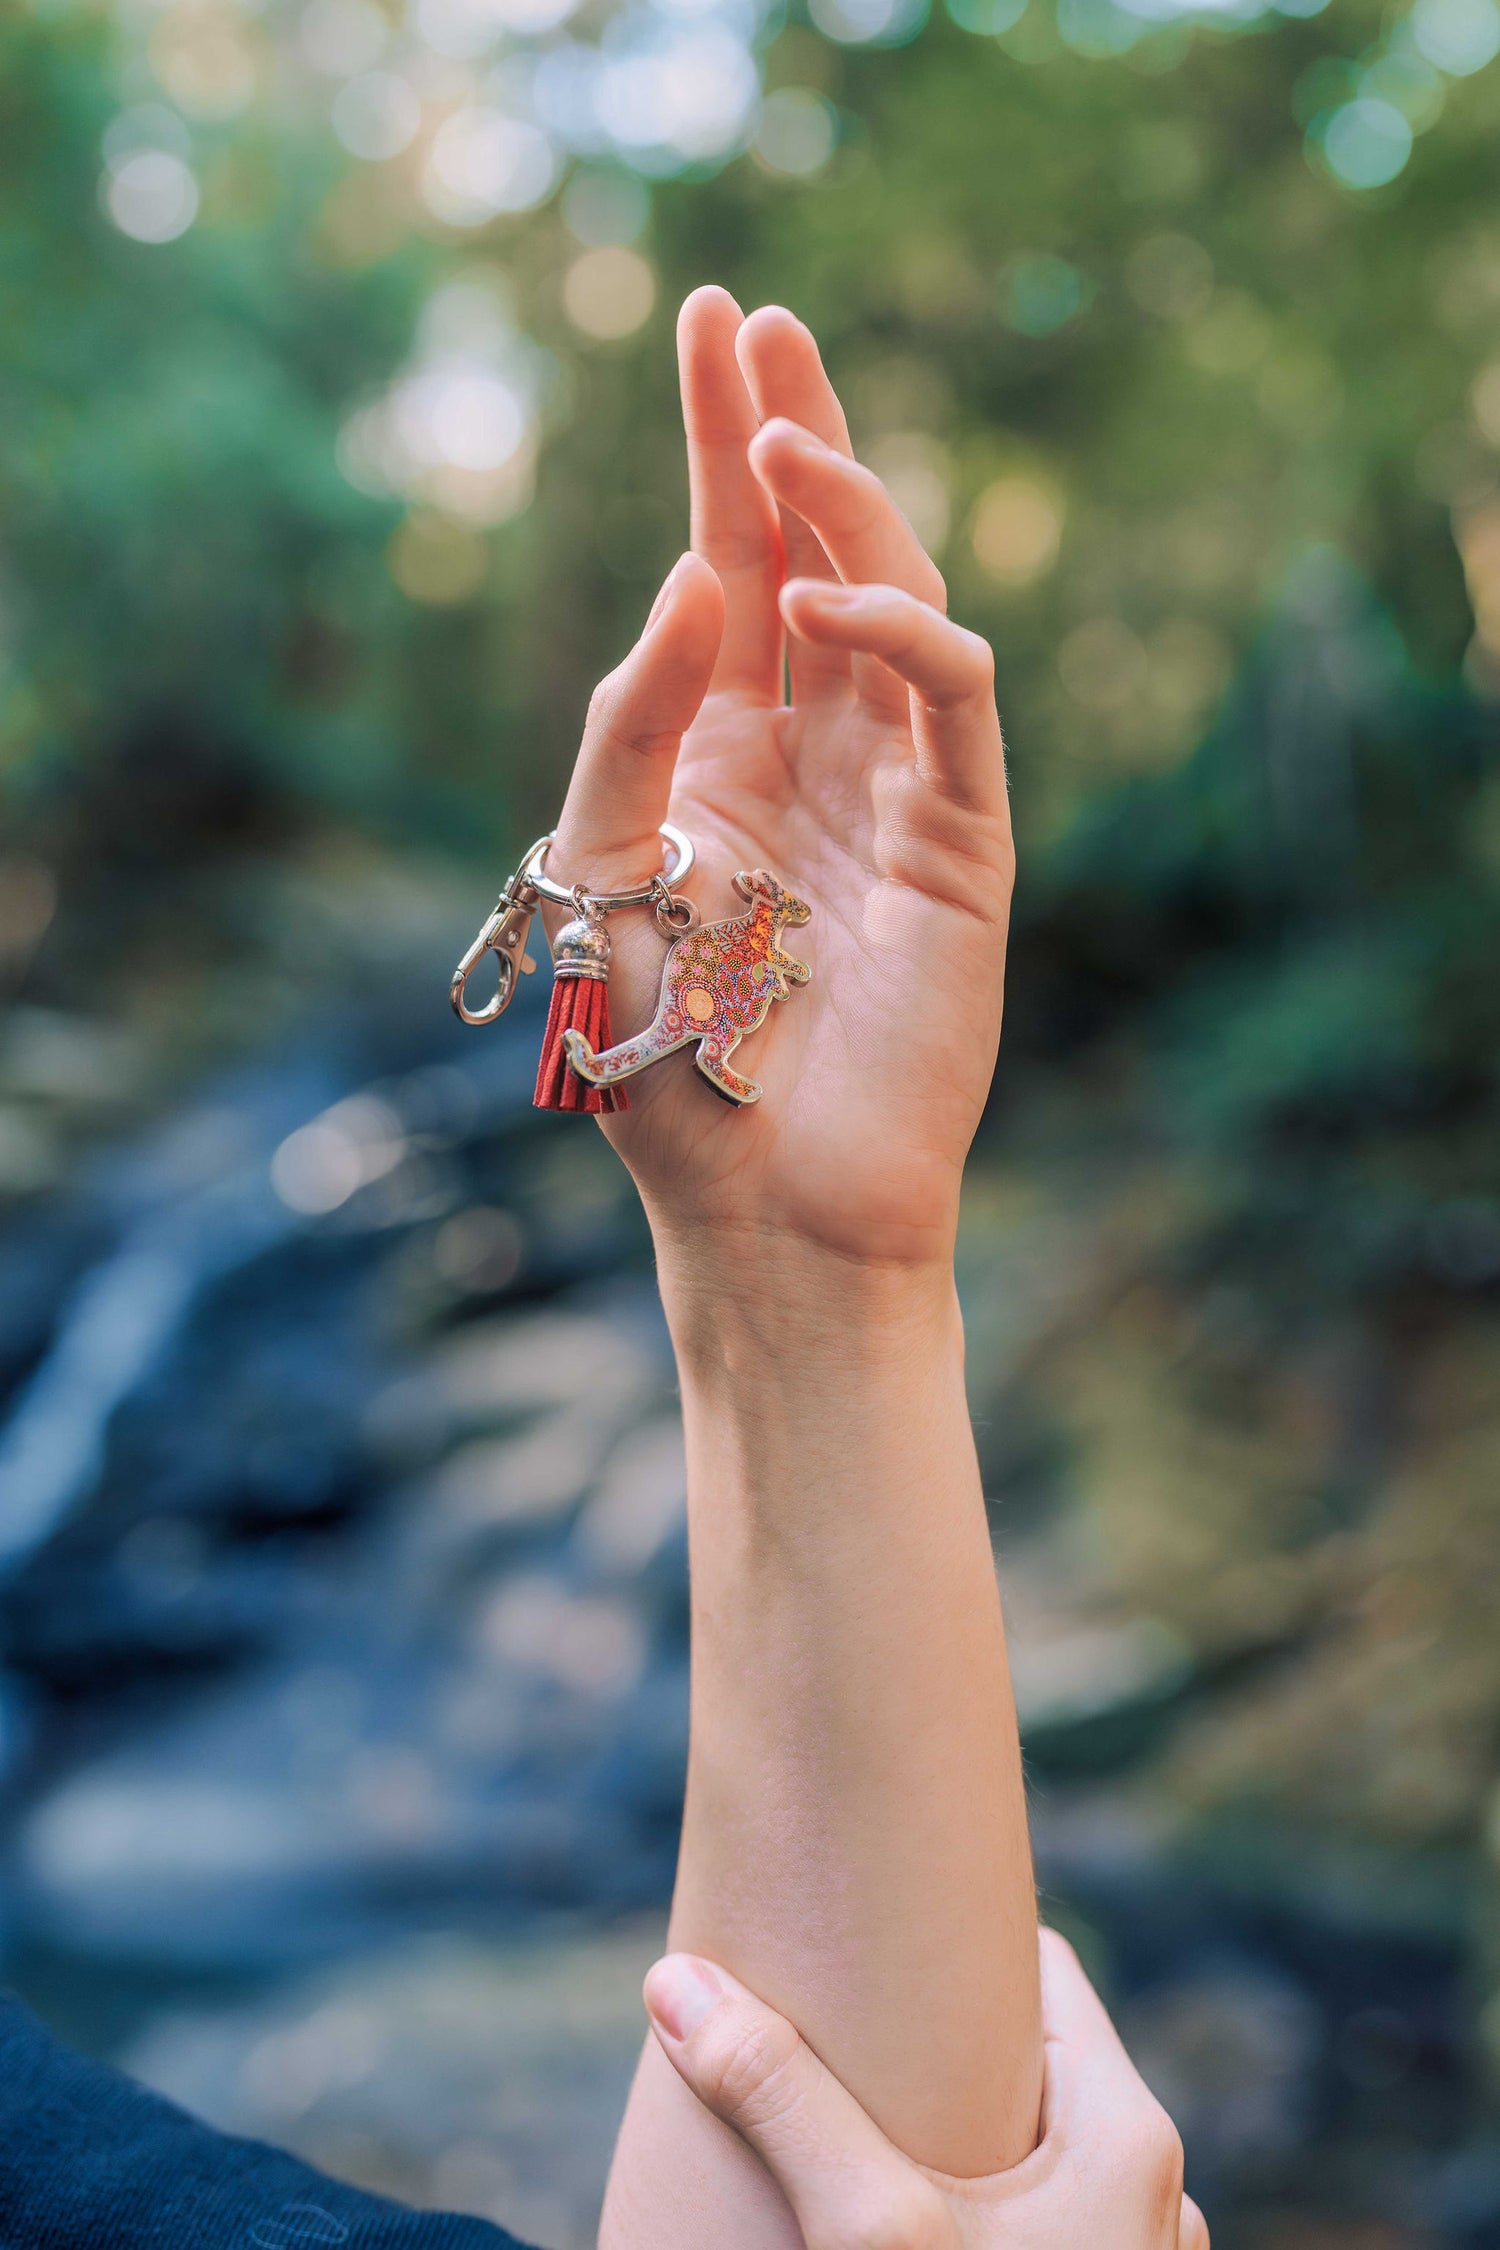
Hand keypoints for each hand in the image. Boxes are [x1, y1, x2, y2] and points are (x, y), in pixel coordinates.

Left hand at [546, 288, 1011, 1268]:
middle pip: (814, 557)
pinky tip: (824, 601)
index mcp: (722, 759)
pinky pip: (954, 701)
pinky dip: (902, 636)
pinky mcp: (965, 840)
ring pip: (895, 604)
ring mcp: (897, 791)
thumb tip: (692, 578)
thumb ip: (631, 720)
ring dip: (845, 512)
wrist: (762, 1203)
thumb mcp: (597, 868)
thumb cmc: (664, 1061)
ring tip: (779, 440)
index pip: (727, 570)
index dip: (719, 447)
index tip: (709, 323)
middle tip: (759, 325)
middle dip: (788, 437)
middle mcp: (812, 756)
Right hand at [640, 1931, 1208, 2249]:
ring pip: (1039, 2150)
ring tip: (874, 2120)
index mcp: (1127, 2129)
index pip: (1043, 1967)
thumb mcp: (872, 2230)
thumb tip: (672, 1980)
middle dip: (943, 2047)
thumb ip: (778, 2095)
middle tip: (848, 2023)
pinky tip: (910, 2220)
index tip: (875, 1920)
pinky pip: (1043, 2224)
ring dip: (961, 2135)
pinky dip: (980, 2207)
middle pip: (1038, 2061)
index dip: (956, 1943)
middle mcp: (1153, 2188)